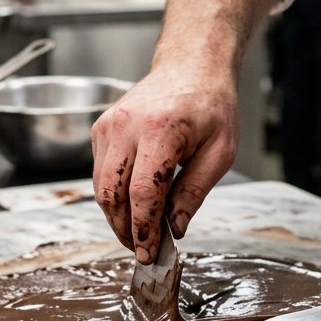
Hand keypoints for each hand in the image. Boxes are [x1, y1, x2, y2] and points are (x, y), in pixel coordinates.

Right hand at [92, 62, 237, 262]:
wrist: (191, 66)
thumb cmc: (211, 106)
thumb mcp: (220, 152)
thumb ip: (194, 192)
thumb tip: (174, 229)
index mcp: (160, 130)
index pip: (142, 191)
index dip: (143, 228)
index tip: (149, 253)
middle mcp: (126, 126)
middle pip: (111, 193)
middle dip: (125, 230)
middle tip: (143, 251)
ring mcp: (108, 126)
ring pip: (100, 187)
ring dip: (116, 217)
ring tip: (139, 235)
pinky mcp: (101, 129)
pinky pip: (100, 173)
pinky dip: (113, 196)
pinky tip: (133, 207)